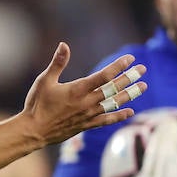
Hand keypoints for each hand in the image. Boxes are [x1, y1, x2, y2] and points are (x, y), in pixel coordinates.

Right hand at [21, 44, 146, 147]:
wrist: (33, 131)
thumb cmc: (37, 104)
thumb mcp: (45, 80)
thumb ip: (58, 63)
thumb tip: (64, 45)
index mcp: (78, 89)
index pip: (104, 76)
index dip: (118, 67)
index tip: (130, 59)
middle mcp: (86, 102)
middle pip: (114, 89)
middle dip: (130, 78)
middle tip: (143, 69)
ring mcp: (88, 115)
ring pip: (114, 104)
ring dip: (130, 95)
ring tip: (143, 87)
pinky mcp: (86, 125)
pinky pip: (107, 120)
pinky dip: (119, 116)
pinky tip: (130, 112)